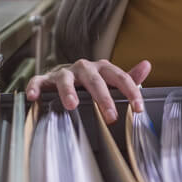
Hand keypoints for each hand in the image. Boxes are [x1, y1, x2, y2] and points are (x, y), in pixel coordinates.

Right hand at [25, 59, 150, 123]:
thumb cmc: (91, 81)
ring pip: (66, 79)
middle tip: (110, 116)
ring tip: (71, 105)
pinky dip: (35, 87)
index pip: (119, 77)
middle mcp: (84, 68)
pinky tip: (34, 97)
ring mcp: (64, 73)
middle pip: (94, 80)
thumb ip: (129, 77)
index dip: (130, 91)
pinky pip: (38, 81)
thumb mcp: (110, 79)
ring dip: (68, 91)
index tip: (138, 108)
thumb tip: (147, 65)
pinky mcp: (46, 79)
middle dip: (103, 98)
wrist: (65, 75)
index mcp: (102, 68)